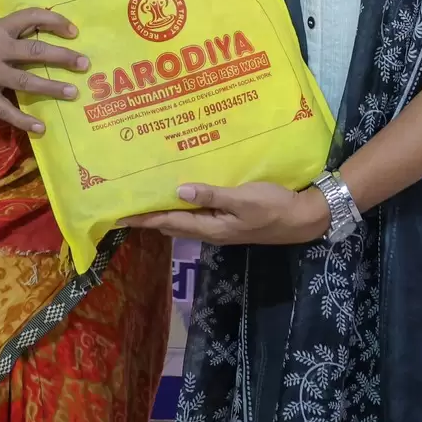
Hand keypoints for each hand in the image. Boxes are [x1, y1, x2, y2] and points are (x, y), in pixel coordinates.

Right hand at [0, 8, 86, 134]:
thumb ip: (13, 30)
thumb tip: (46, 28)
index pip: (31, 17)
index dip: (54, 22)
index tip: (74, 32)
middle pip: (34, 51)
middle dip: (61, 56)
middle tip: (84, 62)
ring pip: (26, 80)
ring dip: (51, 87)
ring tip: (73, 92)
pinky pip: (6, 110)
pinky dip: (23, 120)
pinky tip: (41, 128)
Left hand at [122, 181, 329, 245]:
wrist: (302, 219)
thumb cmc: (273, 207)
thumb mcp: (243, 199)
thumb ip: (211, 195)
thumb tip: (178, 191)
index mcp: (211, 228)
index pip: (169, 223)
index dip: (145, 219)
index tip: (120, 216)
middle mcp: (211, 230)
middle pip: (172, 225)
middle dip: (150, 216)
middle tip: (128, 204)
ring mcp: (220, 226)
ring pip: (184, 220)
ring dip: (165, 211)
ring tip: (147, 198)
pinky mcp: (229, 220)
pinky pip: (198, 214)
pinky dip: (184, 206)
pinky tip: (182, 194)